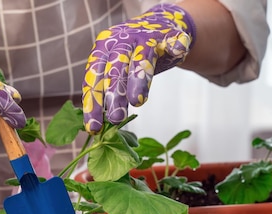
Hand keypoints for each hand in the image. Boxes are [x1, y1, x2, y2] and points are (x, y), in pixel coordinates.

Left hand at [82, 3, 195, 132]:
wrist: (158, 27)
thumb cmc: (132, 57)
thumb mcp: (116, 71)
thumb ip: (109, 93)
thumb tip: (98, 128)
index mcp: (103, 49)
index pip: (94, 78)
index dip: (93, 103)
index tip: (94, 127)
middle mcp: (122, 40)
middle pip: (116, 69)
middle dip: (114, 95)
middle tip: (115, 118)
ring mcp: (146, 37)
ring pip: (141, 58)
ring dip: (139, 78)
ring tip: (138, 101)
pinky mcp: (169, 35)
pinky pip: (174, 40)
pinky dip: (177, 44)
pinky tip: (178, 50)